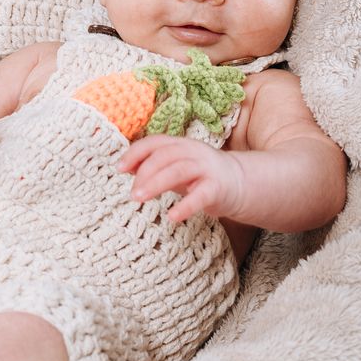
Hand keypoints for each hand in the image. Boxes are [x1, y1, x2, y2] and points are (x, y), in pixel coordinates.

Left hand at [119, 135, 246, 223]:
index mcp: (180, 144)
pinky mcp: (218, 188)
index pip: (154, 143)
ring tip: (139, 199)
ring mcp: (207, 168)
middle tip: (132, 194)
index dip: (135, 153)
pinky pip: (200, 195)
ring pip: (178, 170)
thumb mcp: (175, 167)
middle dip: (144, 173)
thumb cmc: (201, 176)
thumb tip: (125, 167)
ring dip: (156, 184)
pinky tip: (172, 217)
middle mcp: (193, 151)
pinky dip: (185, 206)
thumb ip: (154, 166)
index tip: (119, 168)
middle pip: (164, 155)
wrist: (241, 184)